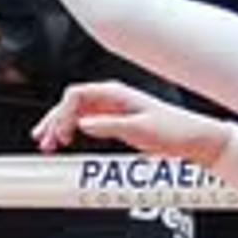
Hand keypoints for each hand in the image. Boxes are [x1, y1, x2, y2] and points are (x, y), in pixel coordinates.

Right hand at [31, 80, 232, 170]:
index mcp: (115, 93)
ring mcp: (112, 109)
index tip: (60, 135)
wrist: (195, 139)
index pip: (76, 96)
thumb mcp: (139, 129)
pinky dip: (72, 131)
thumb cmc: (173, 130)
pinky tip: (65, 141)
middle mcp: (111, 97)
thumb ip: (108, 125)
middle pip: (71, 103)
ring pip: (76, 113)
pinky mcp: (115, 120)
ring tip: (47, 144)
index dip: (63, 114)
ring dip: (60, 127)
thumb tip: (81, 125)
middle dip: (54, 121)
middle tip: (43, 141)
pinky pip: (86, 122)